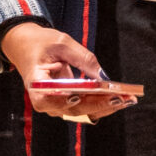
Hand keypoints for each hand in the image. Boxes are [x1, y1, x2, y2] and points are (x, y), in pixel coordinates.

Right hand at [0, 22, 134, 123]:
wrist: (27, 47)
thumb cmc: (41, 43)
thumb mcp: (61, 43)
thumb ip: (82, 58)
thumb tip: (103, 77)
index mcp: (36, 83)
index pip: (46, 98)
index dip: (62, 100)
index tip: (78, 96)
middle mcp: (45, 100)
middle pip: (71, 109)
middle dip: (98, 104)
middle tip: (119, 97)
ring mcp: (56, 104)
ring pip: (81, 112)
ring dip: (105, 106)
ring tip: (127, 99)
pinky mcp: (66, 103)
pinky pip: (85, 107)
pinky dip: (102, 103)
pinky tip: (121, 98)